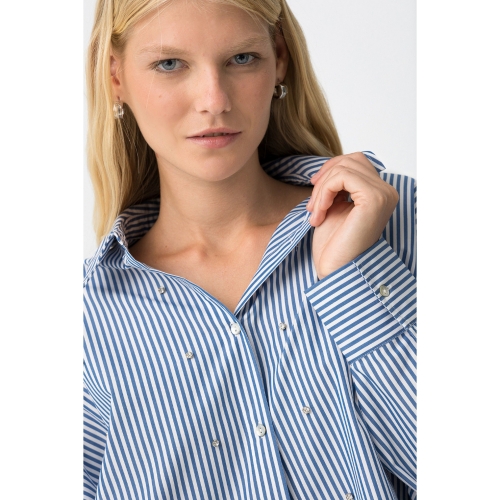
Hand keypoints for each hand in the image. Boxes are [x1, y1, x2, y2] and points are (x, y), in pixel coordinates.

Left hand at [307, 152, 398, 278]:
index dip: (331, 169)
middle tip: (312, 204)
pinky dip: (324, 192)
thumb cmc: (334, 244)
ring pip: (344, 168)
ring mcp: (383, 194)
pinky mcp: (373, 199)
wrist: (336, 269)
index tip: (314, 187)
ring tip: (314, 212)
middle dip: (324, 177)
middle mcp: (387, 192)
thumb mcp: (335, 206)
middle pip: (350, 160)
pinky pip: (342, 177)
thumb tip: (330, 166)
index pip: (356, 162)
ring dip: (321, 189)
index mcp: (380, 193)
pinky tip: (319, 213)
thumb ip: (338, 186)